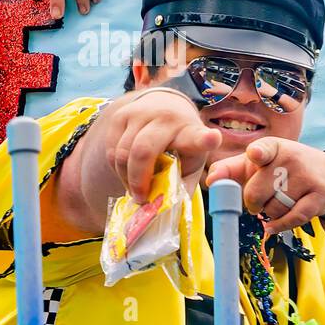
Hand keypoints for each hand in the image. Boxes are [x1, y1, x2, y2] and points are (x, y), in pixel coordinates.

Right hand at [106, 92, 221, 201]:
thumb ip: (182, 187)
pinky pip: (112, 151)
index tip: (213, 139)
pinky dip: (117, 168)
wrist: (163, 107)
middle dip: (138, 180)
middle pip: (143, 151)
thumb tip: (167, 217)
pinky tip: (128, 171)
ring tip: (135, 187)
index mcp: (191, 133)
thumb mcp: (189, 164)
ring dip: (126, 177)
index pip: (198, 136)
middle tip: (141, 198)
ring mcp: (141, 114)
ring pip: (122, 153)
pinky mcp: (121, 116)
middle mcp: (167, 119)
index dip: (205, 139)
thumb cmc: (180, 145)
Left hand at [206, 138, 324, 234]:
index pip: (263, 150)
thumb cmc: (282, 169)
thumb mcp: (259, 163)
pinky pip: (292, 219)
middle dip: (252, 203)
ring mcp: (307, 177)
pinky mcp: (319, 196)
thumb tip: (211, 180)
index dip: (258, 153)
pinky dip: (279, 226)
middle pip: (256, 192)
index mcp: (273, 147)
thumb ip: (231, 170)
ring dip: (269, 213)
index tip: (255, 154)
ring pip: (272, 209)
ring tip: (278, 203)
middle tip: (258, 201)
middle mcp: (291, 158)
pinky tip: (272, 226)